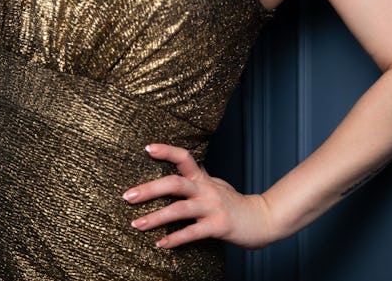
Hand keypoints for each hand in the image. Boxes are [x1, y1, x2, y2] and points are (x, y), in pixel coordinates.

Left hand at [123, 143, 279, 249]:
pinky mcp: (219, 226)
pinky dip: (175, 238)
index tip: (147, 148)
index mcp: (204, 179)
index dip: (166, 151)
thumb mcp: (216, 184)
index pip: (184, 158)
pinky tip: (161, 244)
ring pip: (180, 209)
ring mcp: (213, 207)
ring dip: (156, 217)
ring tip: (137, 224)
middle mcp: (207, 190)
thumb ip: (199, 176)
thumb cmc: (235, 203)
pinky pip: (193, 233)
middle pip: (175, 183)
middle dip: (149, 189)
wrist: (263, 220)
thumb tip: (182, 163)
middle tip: (128, 196)